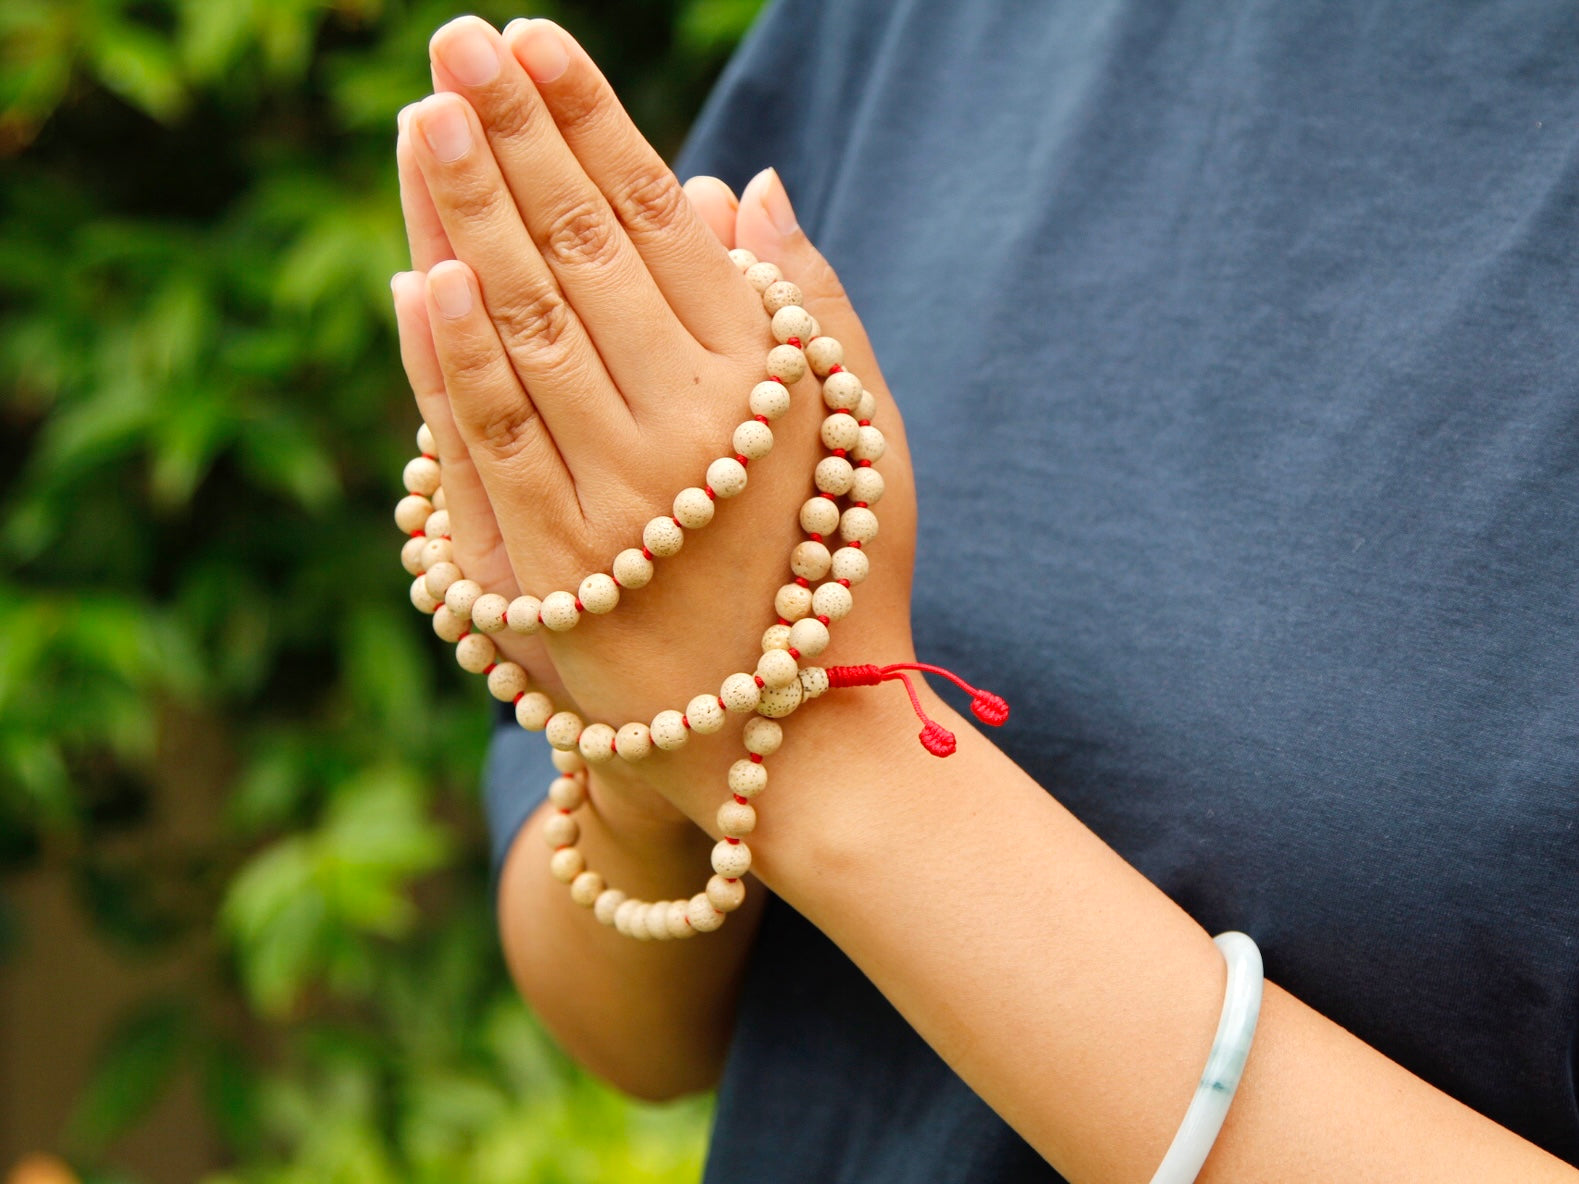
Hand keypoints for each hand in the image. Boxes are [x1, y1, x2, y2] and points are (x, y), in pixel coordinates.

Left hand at [390, 16, 918, 826]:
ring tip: (428, 115)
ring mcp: (617, 501)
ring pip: (526, 331)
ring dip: (467, 216)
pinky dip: (449, 360)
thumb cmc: (831, 576)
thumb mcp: (855, 436)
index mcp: (763, 382)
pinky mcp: (555, 572)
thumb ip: (808, 307)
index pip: (660, 221)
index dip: (592, 123)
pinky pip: (493, 445)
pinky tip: (415, 274)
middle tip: (460, 41)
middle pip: (582, 253)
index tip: (538, 42)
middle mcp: (690, 429)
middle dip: (516, 138)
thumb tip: (745, 184)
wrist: (799, 742)